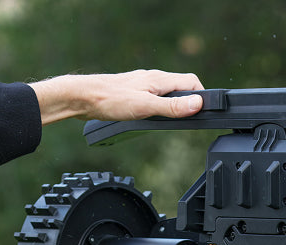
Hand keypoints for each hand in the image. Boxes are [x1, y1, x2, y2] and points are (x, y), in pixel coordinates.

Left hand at [31, 69, 204, 125]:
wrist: (83, 98)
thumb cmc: (110, 100)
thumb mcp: (146, 107)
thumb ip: (172, 108)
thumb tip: (196, 104)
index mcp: (159, 79)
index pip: (191, 82)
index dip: (201, 97)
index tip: (202, 113)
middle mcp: (152, 79)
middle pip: (181, 88)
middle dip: (189, 104)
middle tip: (190, 122)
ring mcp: (143, 86)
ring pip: (167, 94)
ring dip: (174, 108)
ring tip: (173, 123)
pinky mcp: (134, 93)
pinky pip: (154, 99)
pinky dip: (160, 110)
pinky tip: (152, 120)